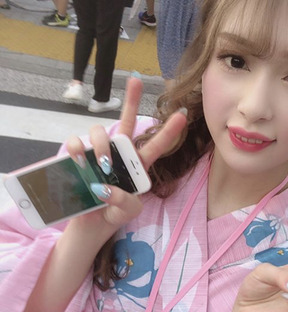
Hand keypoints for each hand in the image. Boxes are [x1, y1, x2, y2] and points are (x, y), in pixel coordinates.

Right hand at [66, 77, 186, 231]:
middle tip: (134, 80)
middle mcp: (119, 154)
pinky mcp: (79, 157)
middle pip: (126, 123)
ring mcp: (98, 154)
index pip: (155, 146)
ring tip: (102, 165)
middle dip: (131, 100)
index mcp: (138, 166)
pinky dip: (76, 150)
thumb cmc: (115, 214)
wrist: (93, 224)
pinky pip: (75, 143)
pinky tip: (78, 161)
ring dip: (101, 145)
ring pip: (100, 132)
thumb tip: (106, 187)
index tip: (182, 114)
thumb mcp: (128, 211)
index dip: (168, 131)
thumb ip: (125, 202)